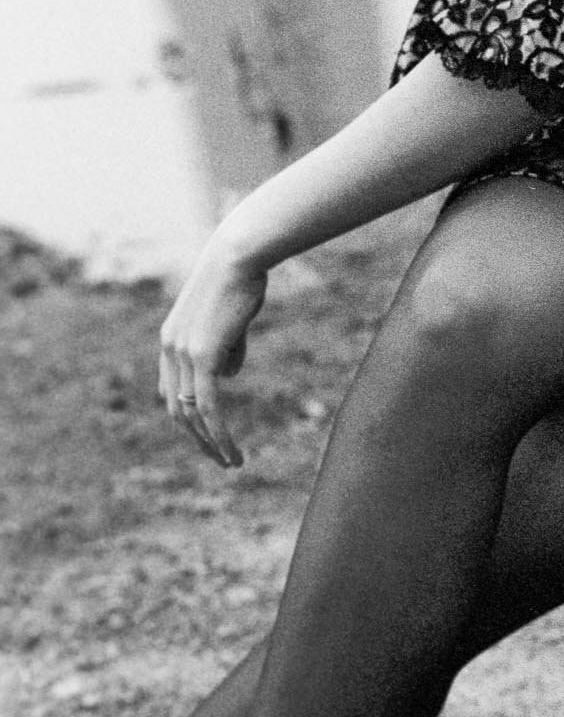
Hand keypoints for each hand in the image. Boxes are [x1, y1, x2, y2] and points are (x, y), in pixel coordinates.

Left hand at [157, 237, 267, 467]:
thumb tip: (227, 376)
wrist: (239, 254)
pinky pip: (209, 408)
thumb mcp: (230, 318)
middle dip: (198, 439)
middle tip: (219, 458)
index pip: (171, 390)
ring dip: (210, 444)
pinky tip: (234, 452)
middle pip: (177, 409)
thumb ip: (226, 348)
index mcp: (171, 339)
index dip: (188, 415)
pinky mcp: (203, 357)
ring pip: (192, 415)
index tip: (208, 432)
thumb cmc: (241, 278)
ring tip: (231, 462)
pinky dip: (220, 435)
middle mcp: (170, 349)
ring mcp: (183, 354)